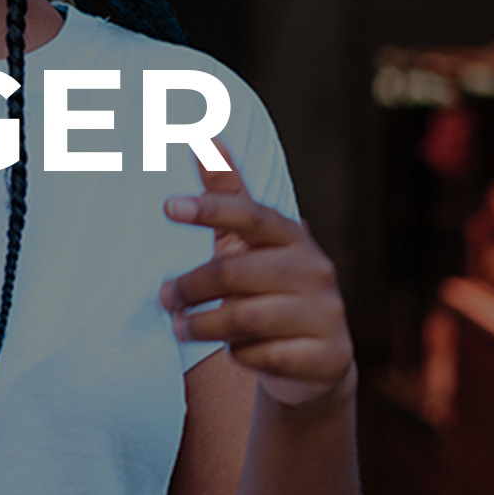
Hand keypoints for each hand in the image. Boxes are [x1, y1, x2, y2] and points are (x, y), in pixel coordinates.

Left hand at [158, 146, 354, 407]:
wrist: (312, 359)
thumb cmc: (265, 287)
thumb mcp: (246, 242)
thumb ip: (227, 193)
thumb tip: (204, 136)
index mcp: (291, 236)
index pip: (250, 215)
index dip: (210, 208)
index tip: (168, 206)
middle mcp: (315, 269)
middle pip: (237, 273)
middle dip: (191, 287)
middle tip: (164, 298)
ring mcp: (326, 312)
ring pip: (247, 319)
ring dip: (204, 326)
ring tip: (180, 328)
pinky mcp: (330, 355)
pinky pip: (266, 355)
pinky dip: (240, 355)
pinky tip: (234, 351)